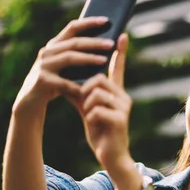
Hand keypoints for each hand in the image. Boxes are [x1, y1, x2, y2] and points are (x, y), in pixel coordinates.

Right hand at [12, 17, 114, 115]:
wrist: (31, 100)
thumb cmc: (55, 82)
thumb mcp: (65, 67)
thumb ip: (77, 56)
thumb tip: (103, 46)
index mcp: (54, 45)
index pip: (72, 27)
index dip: (89, 22)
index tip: (106, 20)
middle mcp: (48, 52)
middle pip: (74, 42)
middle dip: (94, 42)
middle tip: (111, 43)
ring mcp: (44, 65)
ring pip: (69, 58)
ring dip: (88, 58)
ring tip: (104, 60)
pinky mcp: (42, 80)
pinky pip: (64, 82)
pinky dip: (78, 85)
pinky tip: (90, 88)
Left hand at [79, 33, 132, 169]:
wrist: (110, 154)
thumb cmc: (100, 131)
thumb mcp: (87, 108)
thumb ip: (80, 92)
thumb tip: (66, 78)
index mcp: (116, 92)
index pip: (118, 68)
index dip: (119, 52)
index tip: (122, 35)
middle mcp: (123, 96)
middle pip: (97, 78)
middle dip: (85, 90)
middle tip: (87, 107)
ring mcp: (123, 107)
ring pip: (95, 92)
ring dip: (87, 105)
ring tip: (92, 117)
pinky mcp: (120, 119)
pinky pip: (96, 108)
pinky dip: (90, 116)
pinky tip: (95, 125)